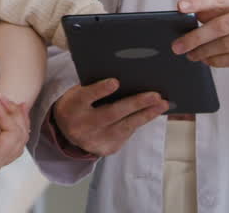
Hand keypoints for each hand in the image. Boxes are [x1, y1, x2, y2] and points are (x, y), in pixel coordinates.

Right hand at [50, 79, 166, 156]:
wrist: (67, 129)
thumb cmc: (79, 102)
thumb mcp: (79, 92)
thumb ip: (95, 86)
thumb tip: (127, 79)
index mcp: (72, 107)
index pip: (85, 97)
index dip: (100, 90)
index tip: (116, 82)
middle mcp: (81, 126)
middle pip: (111, 114)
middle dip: (135, 104)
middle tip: (155, 95)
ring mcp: (94, 140)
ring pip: (124, 127)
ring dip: (146, 115)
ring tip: (162, 104)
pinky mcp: (105, 149)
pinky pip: (126, 134)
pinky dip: (139, 122)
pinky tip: (151, 113)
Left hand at [172, 0, 228, 69]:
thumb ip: (226, 8)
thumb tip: (195, 14)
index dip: (199, 2)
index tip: (180, 7)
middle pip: (221, 25)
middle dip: (195, 37)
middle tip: (178, 45)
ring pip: (226, 44)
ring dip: (204, 51)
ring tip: (191, 54)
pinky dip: (218, 61)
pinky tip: (208, 61)